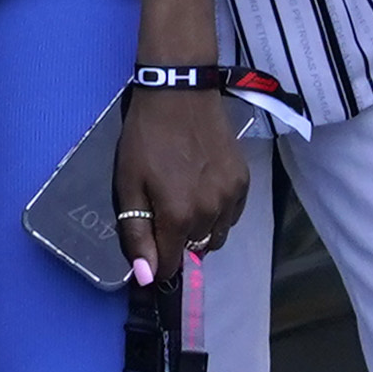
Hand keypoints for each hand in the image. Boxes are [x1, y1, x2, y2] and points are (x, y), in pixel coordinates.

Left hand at [110, 83, 248, 283]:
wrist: (180, 94)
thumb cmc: (146, 139)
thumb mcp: (129, 185)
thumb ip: (138, 234)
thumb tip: (148, 276)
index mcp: (179, 217)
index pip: (171, 265)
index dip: (157, 262)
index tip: (149, 248)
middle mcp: (210, 213)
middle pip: (193, 250)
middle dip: (176, 242)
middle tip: (162, 211)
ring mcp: (231, 198)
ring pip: (215, 236)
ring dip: (199, 231)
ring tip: (183, 201)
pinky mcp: (243, 182)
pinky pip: (232, 216)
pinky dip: (218, 214)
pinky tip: (203, 190)